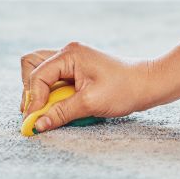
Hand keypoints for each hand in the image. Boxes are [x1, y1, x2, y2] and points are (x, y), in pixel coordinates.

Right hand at [20, 42, 155, 132]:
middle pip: (31, 64)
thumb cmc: (124, 89)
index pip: (37, 75)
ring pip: (40, 70)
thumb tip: (37, 125)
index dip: (33, 99)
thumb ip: (61, 113)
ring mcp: (72, 60)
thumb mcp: (91, 103)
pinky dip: (50, 92)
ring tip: (46, 109)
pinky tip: (59, 106)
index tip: (35, 120)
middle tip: (37, 110)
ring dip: (39, 90)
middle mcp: (67, 53)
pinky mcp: (77, 70)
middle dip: (30, 89)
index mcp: (69, 54)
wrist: (149, 84)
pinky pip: (53, 78)